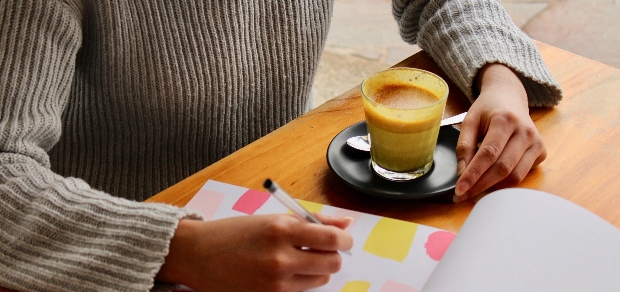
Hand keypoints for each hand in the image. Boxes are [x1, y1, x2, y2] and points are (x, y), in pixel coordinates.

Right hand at [156, 213, 352, 291]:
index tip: (344, 238)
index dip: (344, 239)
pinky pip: (302, 290)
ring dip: (318, 268)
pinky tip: (285, 270)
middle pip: (332, 262)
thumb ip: (312, 221)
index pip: (331, 238)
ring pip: (320, 278)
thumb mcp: (273, 218)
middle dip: (333, 254)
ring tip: (299, 258)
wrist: (198, 255)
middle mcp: (280, 257)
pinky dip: (301, 280)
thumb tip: (346, 224)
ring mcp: (275, 282)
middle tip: (323, 248)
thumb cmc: (234, 233)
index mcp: (281, 229)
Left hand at [453, 63, 546, 202]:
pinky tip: (490, 184)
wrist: (510, 97)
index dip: (473, 174)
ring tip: (473, 193)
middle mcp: (525, 132)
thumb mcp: (470, 120)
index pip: (488, 153)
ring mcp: (536, 143)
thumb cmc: (487, 110)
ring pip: (515, 175)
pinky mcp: (541, 152)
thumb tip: (462, 172)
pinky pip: (522, 174)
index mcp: (505, 120)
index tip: (459, 189)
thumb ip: (464, 145)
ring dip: (492, 188)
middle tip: (462, 196)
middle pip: (503, 167)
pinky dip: (505, 183)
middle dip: (480, 185)